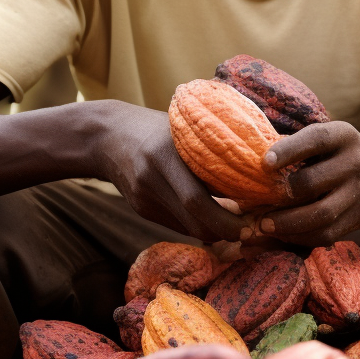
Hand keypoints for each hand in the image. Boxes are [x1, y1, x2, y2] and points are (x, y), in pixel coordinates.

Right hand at [96, 102, 244, 242]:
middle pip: (194, 223)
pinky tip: (210, 214)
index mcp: (165, 155)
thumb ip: (209, 152)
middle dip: (226, 232)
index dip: (227, 218)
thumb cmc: (156, 126)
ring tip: (236, 221)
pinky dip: (197, 223)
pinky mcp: (141, 209)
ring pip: (187, 229)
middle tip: (248, 229)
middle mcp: (152, 179)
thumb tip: (253, 176)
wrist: (106, 135)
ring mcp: (144, 198)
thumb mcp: (181, 131)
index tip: (251, 219)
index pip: (197, 200)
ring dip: (214, 230)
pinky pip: (176, 225)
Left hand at [256, 121, 359, 245]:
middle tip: (257, 204)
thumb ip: (303, 147)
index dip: (289, 150)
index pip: (315, 139)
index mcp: (343, 136)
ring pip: (320, 214)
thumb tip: (255, 164)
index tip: (264, 163)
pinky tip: (285, 234)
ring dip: (288, 224)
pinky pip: (328, 233)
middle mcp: (355, 162)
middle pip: (313, 182)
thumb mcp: (332, 140)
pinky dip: (302, 237)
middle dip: (282, 196)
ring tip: (264, 225)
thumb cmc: (345, 156)